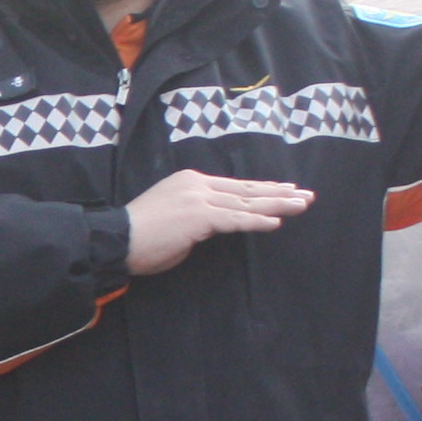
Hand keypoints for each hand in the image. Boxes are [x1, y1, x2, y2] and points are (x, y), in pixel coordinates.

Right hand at [123, 170, 312, 276]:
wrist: (116, 239)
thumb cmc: (141, 237)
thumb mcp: (176, 220)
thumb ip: (200, 218)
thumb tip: (217, 225)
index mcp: (192, 181)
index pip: (236, 186)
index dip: (264, 188)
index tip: (287, 189)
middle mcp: (198, 184)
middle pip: (247, 190)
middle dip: (279, 194)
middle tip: (305, 196)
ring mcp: (199, 198)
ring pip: (246, 202)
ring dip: (277, 205)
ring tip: (301, 205)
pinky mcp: (199, 216)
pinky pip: (235, 219)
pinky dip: (256, 221)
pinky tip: (276, 222)